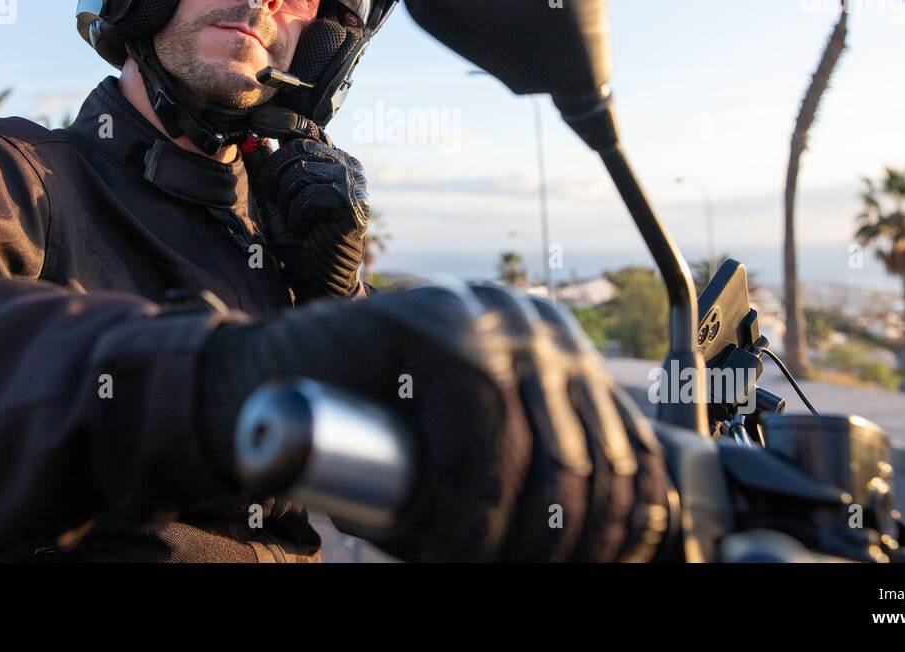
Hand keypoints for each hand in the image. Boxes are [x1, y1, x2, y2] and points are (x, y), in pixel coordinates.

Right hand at [195, 281, 672, 561]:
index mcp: (567, 352)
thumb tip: (614, 552)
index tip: (593, 578)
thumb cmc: (382, 430)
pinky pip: (479, 443)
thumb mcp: (484, 444)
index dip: (623, 536)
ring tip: (472, 572)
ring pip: (544, 459)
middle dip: (562, 550)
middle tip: (519, 585)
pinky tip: (449, 551)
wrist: (273, 382)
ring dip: (514, 548)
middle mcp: (539, 326)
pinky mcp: (436, 327)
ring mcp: (489, 319)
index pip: (632, 452)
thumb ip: (540, 464)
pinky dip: (471, 521)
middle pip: (591, 463)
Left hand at [246, 105, 369, 302]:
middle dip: (274, 175)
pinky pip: (309, 194)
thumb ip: (264, 169)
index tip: (256, 120)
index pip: (306, 128)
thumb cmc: (297, 240)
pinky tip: (306, 229)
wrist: (317, 278)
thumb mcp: (272, 200)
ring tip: (296, 222)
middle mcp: (346, 165)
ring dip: (286, 200)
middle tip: (276, 203)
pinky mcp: (351, 201)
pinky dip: (297, 215)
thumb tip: (250, 138)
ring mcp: (352, 181)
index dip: (281, 121)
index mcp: (331, 160)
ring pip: (301, 170)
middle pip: (297, 148)